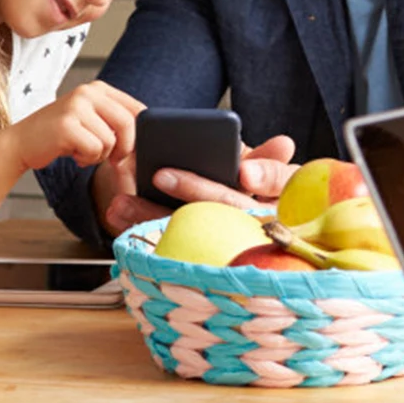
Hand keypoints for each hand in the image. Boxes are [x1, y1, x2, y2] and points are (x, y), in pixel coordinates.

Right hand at [9, 82, 144, 173]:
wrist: (21, 143)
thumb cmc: (60, 136)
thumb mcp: (92, 121)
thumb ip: (117, 124)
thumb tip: (150, 141)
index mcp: (99, 88)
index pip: (138, 109)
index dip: (140, 134)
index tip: (130, 150)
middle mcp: (88, 92)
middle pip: (128, 124)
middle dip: (125, 148)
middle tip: (113, 159)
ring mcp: (76, 106)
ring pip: (111, 140)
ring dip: (100, 155)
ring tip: (82, 150)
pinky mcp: (66, 125)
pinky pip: (95, 149)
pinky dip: (87, 159)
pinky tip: (73, 154)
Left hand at [102, 134, 296, 236]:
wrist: (231, 229)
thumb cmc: (248, 191)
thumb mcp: (260, 170)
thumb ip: (265, 156)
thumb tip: (285, 144)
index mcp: (282, 198)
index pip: (279, 182)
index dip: (264, 177)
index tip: (244, 173)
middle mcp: (261, 224)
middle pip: (230, 208)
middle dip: (195, 190)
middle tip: (160, 174)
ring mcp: (229, 245)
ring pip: (196, 232)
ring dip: (153, 215)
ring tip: (122, 199)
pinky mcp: (199, 258)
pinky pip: (171, 248)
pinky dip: (141, 231)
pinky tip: (118, 215)